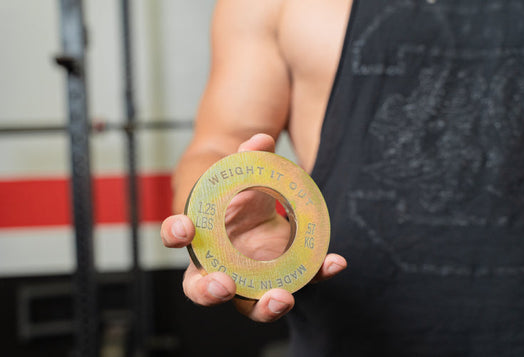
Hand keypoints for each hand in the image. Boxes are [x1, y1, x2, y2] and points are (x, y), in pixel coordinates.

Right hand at [161, 133, 346, 321]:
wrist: (254, 203)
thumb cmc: (237, 190)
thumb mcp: (240, 171)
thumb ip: (248, 155)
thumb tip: (261, 140)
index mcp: (200, 235)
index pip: (178, 237)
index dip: (176, 233)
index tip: (186, 227)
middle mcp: (220, 263)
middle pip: (205, 289)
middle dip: (210, 291)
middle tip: (224, 286)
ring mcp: (250, 276)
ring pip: (250, 303)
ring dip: (263, 306)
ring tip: (281, 298)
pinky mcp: (280, 275)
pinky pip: (297, 280)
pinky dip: (317, 274)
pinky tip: (334, 263)